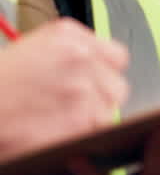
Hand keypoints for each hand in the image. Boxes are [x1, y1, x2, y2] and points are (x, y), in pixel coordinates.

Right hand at [0, 19, 128, 159]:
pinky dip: (78, 138)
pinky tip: (54, 135)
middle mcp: (81, 58)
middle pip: (116, 86)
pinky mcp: (80, 121)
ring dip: (89, 121)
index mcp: (69, 36)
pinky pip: (95, 133)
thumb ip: (68, 55)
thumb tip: (92, 70)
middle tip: (70, 109)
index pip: (116, 56)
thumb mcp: (28, 51)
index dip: (103, 75)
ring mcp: (83, 89)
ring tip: (56, 123)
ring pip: (108, 112)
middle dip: (98, 100)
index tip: (92, 85)